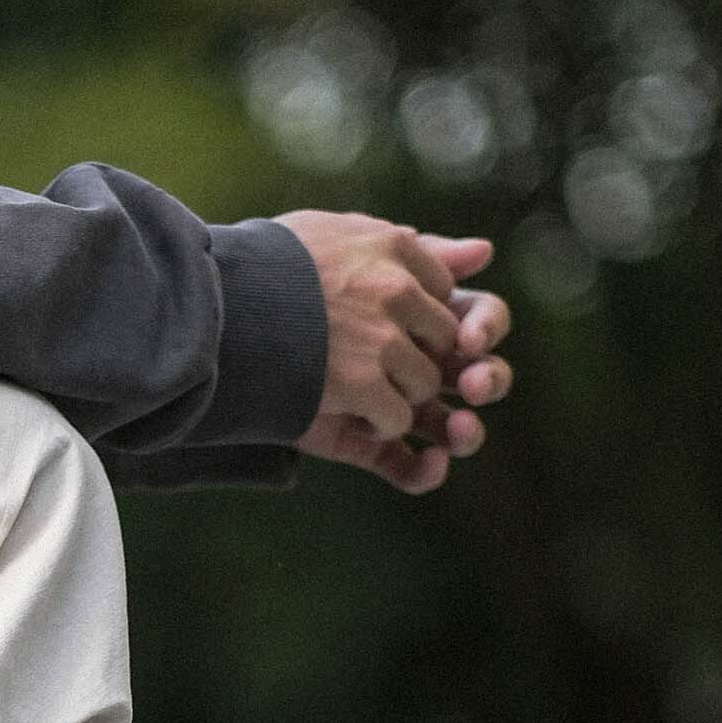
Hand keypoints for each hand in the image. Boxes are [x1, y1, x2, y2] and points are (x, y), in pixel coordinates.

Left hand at [293, 235, 513, 495]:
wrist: (234, 325)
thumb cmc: (301, 282)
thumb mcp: (362, 258)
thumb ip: (423, 257)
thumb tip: (486, 251)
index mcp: (429, 312)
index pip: (483, 320)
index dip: (487, 328)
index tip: (471, 338)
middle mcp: (423, 360)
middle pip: (479, 375)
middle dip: (484, 380)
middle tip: (472, 384)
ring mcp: (397, 404)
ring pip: (455, 425)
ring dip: (465, 430)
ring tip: (459, 428)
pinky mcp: (368, 443)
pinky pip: (410, 468)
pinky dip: (425, 471)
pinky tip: (433, 464)